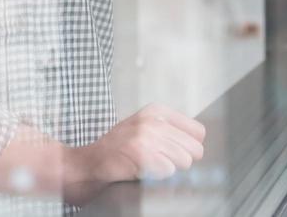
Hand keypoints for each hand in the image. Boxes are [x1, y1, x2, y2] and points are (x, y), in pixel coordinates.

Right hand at [67, 103, 205, 182]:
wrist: (87, 163)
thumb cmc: (117, 149)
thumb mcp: (144, 128)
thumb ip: (170, 132)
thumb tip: (199, 147)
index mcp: (157, 111)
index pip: (198, 132)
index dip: (189, 147)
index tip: (175, 152)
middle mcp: (153, 120)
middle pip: (195, 149)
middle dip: (181, 161)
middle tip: (159, 162)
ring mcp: (146, 136)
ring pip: (184, 161)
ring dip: (169, 169)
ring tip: (149, 166)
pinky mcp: (141, 154)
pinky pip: (168, 171)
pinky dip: (158, 176)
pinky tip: (142, 171)